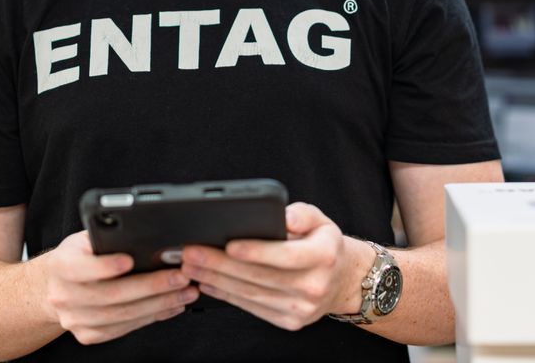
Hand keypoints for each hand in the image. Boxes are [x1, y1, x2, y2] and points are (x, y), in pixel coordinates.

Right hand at [38, 230, 198, 344]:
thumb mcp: (87, 239)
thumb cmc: (81, 256)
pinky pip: (124, 328)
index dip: (105, 266)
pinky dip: (152, 317)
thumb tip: (148, 239)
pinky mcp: (88, 335)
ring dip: (159, 304)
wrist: (59, 285)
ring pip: (122, 315)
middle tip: (180, 276)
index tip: (130, 260)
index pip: (81, 267)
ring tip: (185, 292)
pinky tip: (171, 306)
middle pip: (111, 295)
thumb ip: (108, 238)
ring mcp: (75, 319)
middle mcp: (63, 295)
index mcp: (61, 265)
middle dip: (151, 285)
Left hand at [180, 202, 373, 330]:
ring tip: (192, 267)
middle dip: (221, 265)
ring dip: (216, 280)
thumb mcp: (320, 220)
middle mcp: (314, 285)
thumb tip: (283, 217)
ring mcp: (301, 308)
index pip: (285, 255)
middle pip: (260, 276)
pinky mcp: (289, 321)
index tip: (229, 244)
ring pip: (251, 294)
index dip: (256, 251)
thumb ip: (301, 213)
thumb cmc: (323, 245)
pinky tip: (209, 284)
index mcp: (324, 256)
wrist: (342, 280)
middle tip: (193, 253)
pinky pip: (252, 308)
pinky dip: (227, 296)